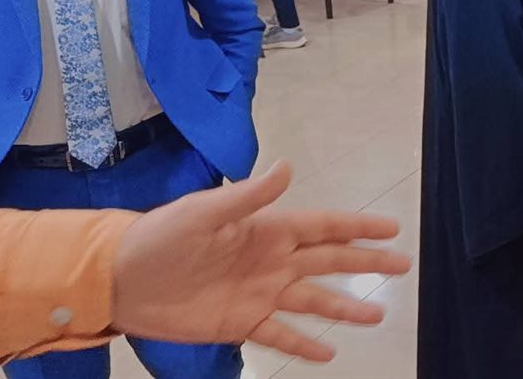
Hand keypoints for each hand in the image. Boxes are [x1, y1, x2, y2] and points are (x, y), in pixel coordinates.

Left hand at [110, 162, 411, 362]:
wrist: (120, 279)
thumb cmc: (162, 237)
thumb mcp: (204, 211)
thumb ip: (248, 195)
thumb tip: (288, 167)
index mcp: (269, 230)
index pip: (325, 227)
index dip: (359, 227)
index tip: (392, 228)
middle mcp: (273, 261)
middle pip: (331, 262)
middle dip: (367, 263)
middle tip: (402, 266)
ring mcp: (260, 294)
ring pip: (314, 302)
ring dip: (345, 308)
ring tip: (376, 316)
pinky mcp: (241, 323)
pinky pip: (280, 334)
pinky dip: (304, 344)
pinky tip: (328, 354)